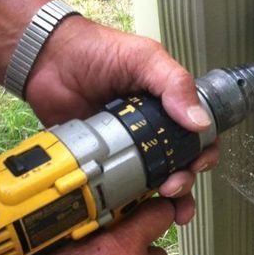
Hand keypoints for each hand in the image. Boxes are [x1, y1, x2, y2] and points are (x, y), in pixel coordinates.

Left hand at [24, 17, 219, 223]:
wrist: (48, 61)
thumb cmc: (96, 50)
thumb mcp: (144, 58)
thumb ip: (174, 84)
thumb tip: (199, 121)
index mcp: (167, 104)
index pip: (198, 134)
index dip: (204, 152)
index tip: (199, 162)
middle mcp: (152, 128)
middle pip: (181, 163)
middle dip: (186, 179)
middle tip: (174, 185)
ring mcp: (128, 146)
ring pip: (156, 179)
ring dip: (167, 195)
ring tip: (165, 200)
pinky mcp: (104, 159)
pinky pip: (122, 184)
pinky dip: (132, 198)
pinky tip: (136, 204)